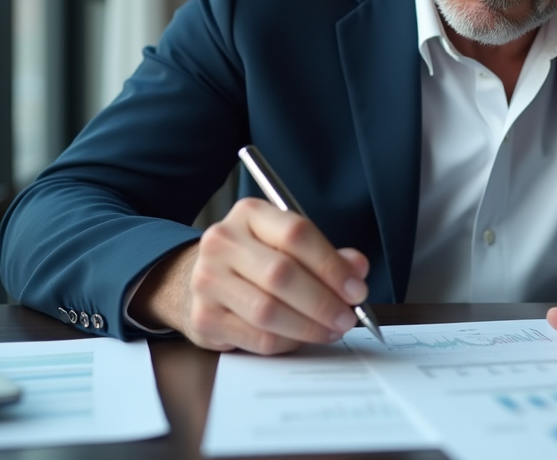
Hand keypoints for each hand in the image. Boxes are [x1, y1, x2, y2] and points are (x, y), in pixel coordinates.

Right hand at [130, 197, 369, 354]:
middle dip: (324, 301)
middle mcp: (222, 241)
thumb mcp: (287, 245)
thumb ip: (325, 255)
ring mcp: (207, 280)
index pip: (296, 233)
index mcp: (249, 214)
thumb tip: (357, 267)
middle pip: (282, 274)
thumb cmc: (255, 260)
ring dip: (309, 327)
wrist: (199, 279)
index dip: (332, 265)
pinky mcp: (204, 318)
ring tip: (332, 330)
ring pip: (268, 311)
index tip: (356, 289)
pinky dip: (288, 342)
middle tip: (348, 317)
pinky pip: (257, 337)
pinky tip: (302, 338)